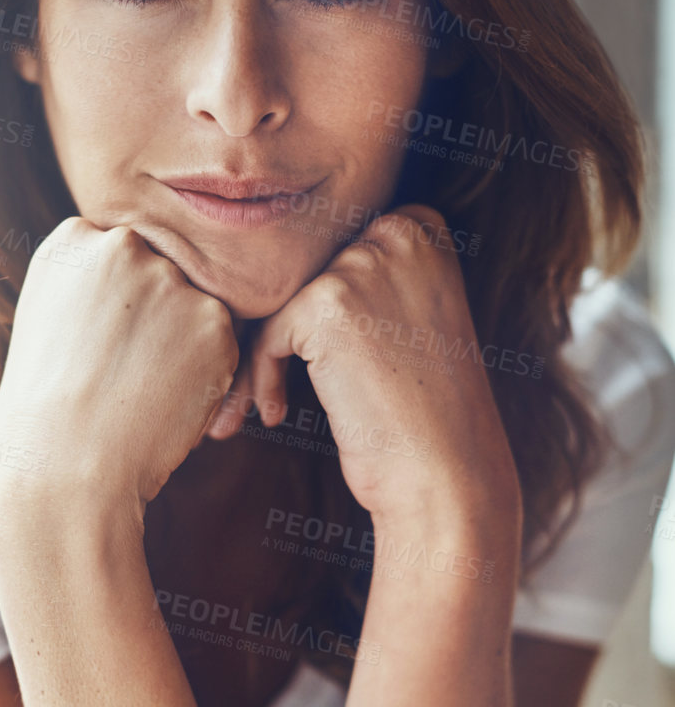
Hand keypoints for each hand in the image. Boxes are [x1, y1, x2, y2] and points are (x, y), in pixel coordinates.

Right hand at [0, 216, 239, 519]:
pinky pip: (221, 344)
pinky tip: (164, 402)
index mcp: (72, 240)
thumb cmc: (46, 410)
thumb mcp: (47, 321)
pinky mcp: (213, 321)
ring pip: (194, 310)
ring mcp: (170, 280)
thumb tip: (137, 273)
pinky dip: (204, 377)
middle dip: (154, 319)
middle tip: (121, 372)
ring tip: (138, 390)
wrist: (63, 467)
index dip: (116, 308)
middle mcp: (122, 245)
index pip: (119, 257)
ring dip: (181, 347)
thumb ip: (90, 283)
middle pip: (161, 275)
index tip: (97, 344)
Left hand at [205, 207, 520, 529]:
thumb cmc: (426, 416)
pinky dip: (259, 377)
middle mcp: (399, 234)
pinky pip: (266, 335)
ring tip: (259, 409)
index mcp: (424, 230)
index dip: (309, 309)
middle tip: (262, 388)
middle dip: (278, 335)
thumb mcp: (410, 324)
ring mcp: (364, 264)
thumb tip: (298, 270)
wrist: (446, 476)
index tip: (306, 359)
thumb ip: (368, 282)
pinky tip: (274, 417)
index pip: (333, 251)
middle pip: (301, 277)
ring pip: (277, 307)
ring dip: (259, 362)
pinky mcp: (327, 304)